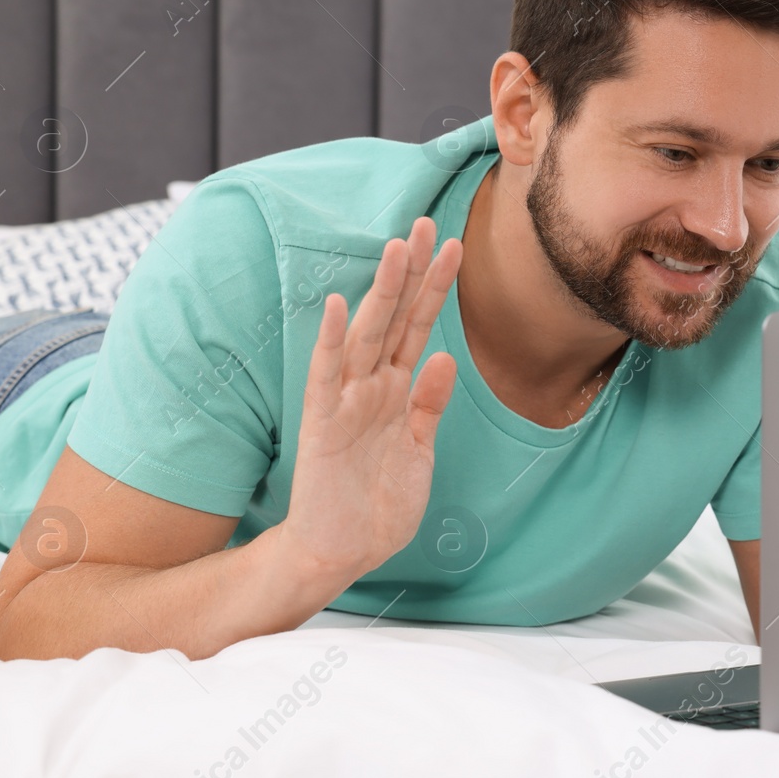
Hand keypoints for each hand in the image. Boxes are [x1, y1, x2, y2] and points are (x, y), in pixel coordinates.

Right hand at [278, 217, 462, 583]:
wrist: (338, 554)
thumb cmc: (376, 505)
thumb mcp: (419, 451)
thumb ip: (429, 406)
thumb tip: (444, 358)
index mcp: (395, 391)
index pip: (418, 326)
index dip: (436, 287)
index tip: (455, 245)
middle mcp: (370, 387)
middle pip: (394, 317)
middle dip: (411, 272)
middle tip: (428, 223)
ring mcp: (345, 402)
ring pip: (366, 336)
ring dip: (381, 292)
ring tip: (396, 249)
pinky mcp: (323, 425)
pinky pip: (327, 376)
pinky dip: (333, 342)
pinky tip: (341, 306)